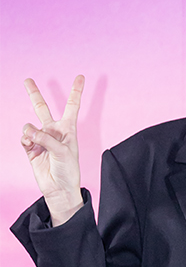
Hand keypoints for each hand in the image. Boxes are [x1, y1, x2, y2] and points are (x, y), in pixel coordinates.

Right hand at [21, 75, 84, 222]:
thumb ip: (45, 138)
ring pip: (29, 125)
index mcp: (68, 129)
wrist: (59, 189)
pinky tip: (30, 145)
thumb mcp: (63, 152)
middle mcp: (54, 131)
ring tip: (35, 142)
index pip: (72, 106)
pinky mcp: (31, 148)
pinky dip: (25, 140)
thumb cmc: (68, 171)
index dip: (75, 91)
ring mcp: (41, 139)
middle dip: (34, 94)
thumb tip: (28, 130)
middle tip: (27, 80)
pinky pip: (24, 138)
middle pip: (42, 107)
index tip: (80, 76)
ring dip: (31, 132)